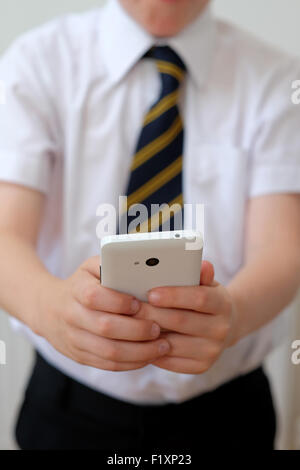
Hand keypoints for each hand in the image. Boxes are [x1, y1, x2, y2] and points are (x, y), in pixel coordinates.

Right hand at [33, 257, 169, 371]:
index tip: (138, 303)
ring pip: (109, 352)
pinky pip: (108, 365)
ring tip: (161, 346)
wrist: (48, 310)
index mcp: (76, 290)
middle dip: (137, 330)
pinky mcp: (80, 357)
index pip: (94, 297)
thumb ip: (110, 265)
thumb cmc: (81, 285)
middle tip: (158, 327)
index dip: (118, 301)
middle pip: (105, 328)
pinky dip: (132, 363)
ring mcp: (74, 339)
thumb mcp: (90, 268)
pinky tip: (148, 356)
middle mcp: (72, 316)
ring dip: (140, 352)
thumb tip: (140, 266)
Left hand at [135, 261, 237, 373]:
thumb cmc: (205, 299)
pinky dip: (152, 351)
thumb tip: (203, 264)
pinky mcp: (202, 367)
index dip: (174, 295)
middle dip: (153, 313)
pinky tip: (139, 341)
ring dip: (148, 334)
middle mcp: (221, 329)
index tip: (151, 293)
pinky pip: (171, 361)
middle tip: (130, 308)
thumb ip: (200, 274)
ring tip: (130, 324)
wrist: (223, 327)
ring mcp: (212, 350)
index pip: (199, 298)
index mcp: (222, 304)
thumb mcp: (206, 284)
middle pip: (181, 321)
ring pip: (173, 343)